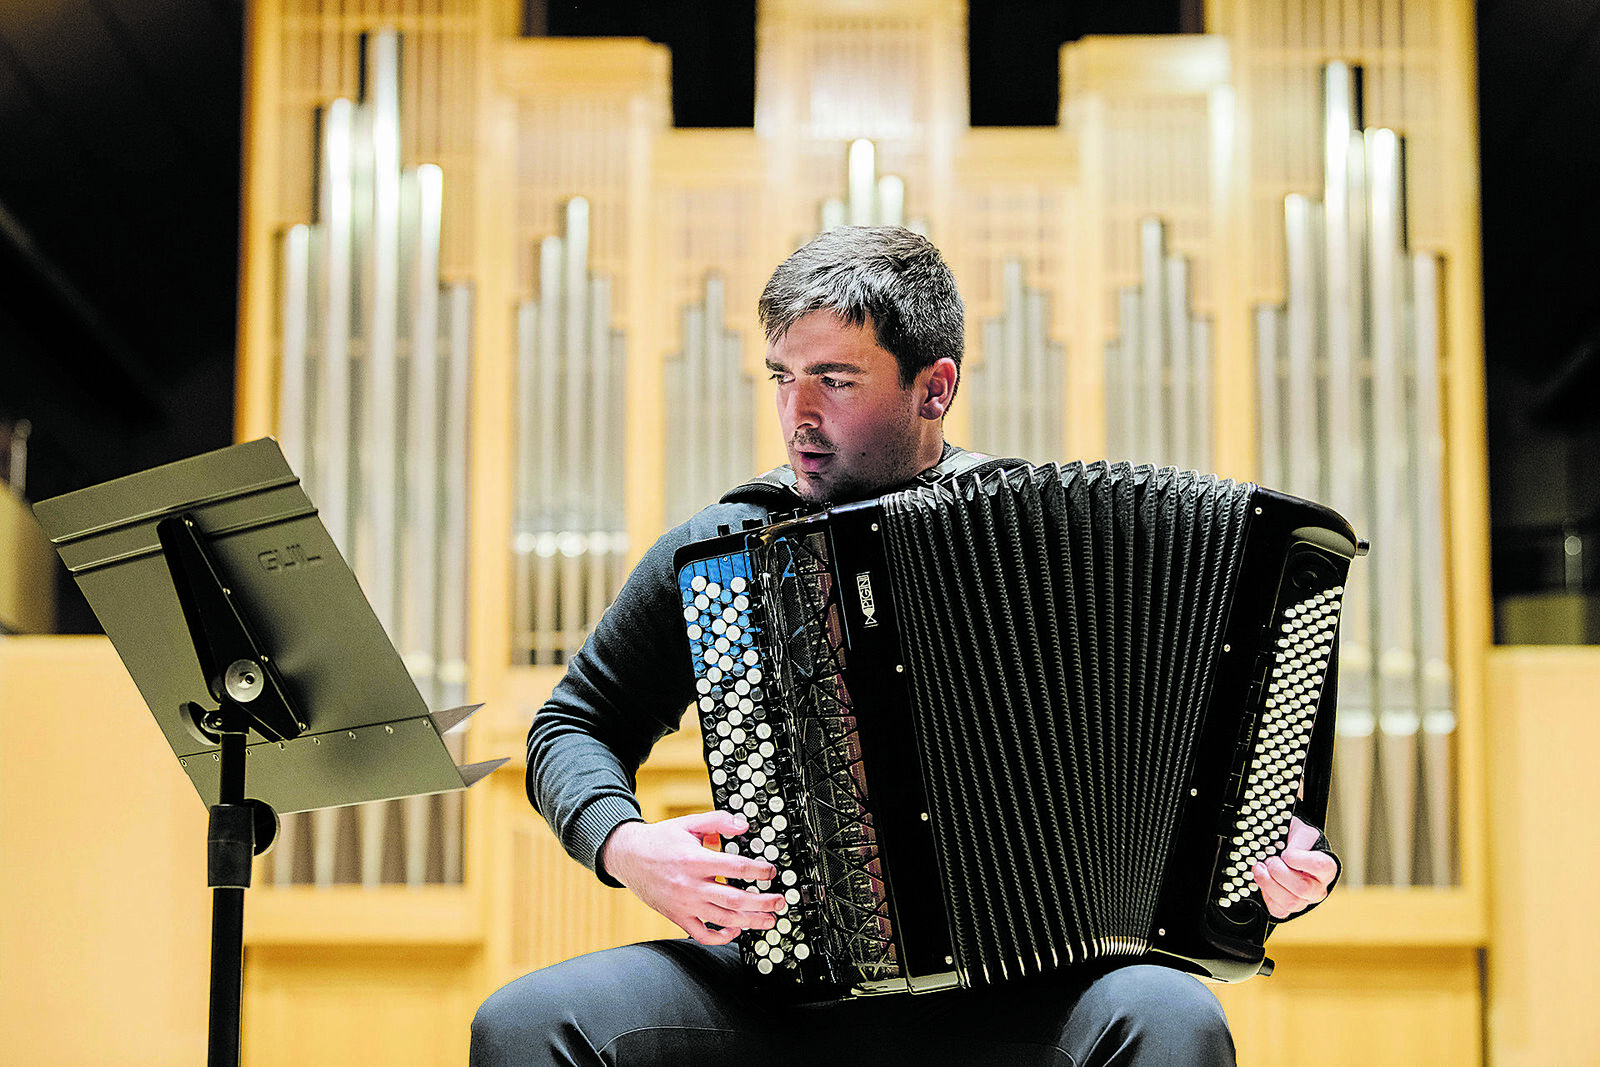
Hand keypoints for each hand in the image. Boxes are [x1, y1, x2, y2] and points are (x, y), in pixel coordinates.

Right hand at [599, 810, 786, 944]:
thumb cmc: (660, 840)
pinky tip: (735, 930)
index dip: (759, 871)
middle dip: (762, 902)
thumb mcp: (689, 822)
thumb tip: (743, 826)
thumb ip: (718, 821)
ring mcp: (684, 904)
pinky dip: (720, 937)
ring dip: (750, 921)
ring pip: (723, 919)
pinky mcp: (677, 916)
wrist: (628, 856)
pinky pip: (701, 934)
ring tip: (768, 920)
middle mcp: (691, 885)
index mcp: (695, 860)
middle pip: (735, 899)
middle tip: (780, 902)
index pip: (736, 868)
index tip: (771, 872)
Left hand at [1252, 816, 1337, 918]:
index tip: (1286, 853)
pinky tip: (1263, 880)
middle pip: (1303, 888)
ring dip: (1268, 883)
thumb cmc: (1297, 842)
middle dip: (1279, 872)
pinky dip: (1265, 894)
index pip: (1319, 865)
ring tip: (1260, 868)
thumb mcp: (1300, 832)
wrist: (1289, 852)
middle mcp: (1319, 888)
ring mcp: (1305, 901)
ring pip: (1290, 902)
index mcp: (1326, 867)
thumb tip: (1286, 854)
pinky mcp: (1289, 909)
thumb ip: (1297, 841)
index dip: (1298, 858)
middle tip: (1270, 860)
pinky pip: (1278, 910)